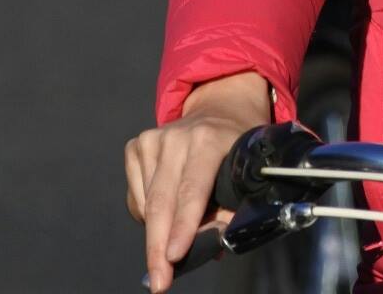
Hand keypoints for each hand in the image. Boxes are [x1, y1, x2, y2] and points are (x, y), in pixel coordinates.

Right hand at [125, 71, 270, 292]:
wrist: (219, 107)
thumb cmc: (236, 145)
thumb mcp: (246, 170)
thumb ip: (230, 208)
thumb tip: (212, 245)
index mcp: (209, 140)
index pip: (192, 190)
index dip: (184, 226)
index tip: (174, 257)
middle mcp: (177, 137)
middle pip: (161, 203)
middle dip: (159, 249)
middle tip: (160, 283)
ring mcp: (153, 139)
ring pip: (146, 205)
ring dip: (158, 233)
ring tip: (176, 237)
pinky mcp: (136, 145)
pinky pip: (136, 198)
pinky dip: (147, 215)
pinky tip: (167, 208)